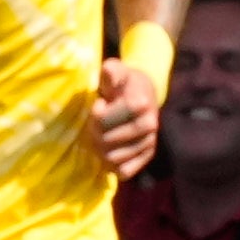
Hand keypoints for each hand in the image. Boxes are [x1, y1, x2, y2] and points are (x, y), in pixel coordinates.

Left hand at [88, 57, 159, 179]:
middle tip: (90, 127)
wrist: (144, 92)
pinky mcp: (148, 153)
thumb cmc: (122, 82)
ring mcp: (149, 140)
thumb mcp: (115, 69)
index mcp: (139, 102)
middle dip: (93, 135)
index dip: (95, 113)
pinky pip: (128, 170)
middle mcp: (149, 123)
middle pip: (107, 139)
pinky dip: (115, 169)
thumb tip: (108, 70)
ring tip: (94, 143)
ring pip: (116, 157)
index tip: (98, 103)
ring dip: (99, 153)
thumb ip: (111, 70)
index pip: (104, 118)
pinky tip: (107, 162)